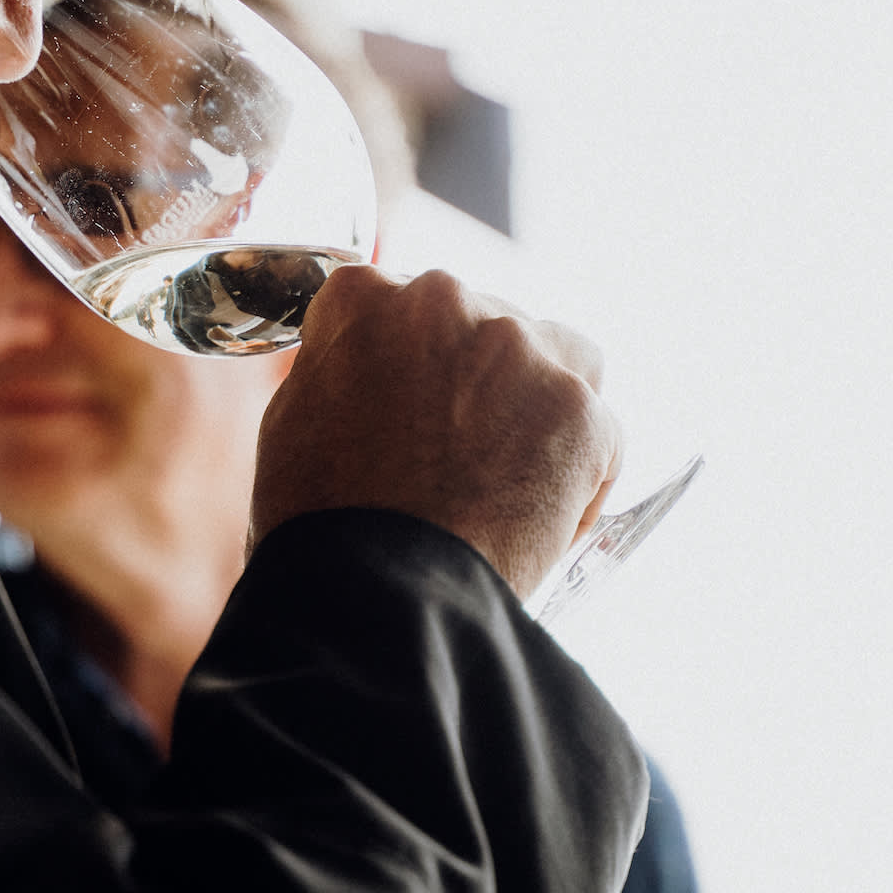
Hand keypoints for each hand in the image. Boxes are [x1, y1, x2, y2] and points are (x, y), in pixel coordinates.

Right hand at [250, 268, 622, 597]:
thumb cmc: (320, 523)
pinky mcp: (580, 410)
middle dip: (476, 380)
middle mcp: (445, 300)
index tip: (408, 407)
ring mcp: (519, 349)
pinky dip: (578, 474)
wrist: (375, 595)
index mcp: (364, 297)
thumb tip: (368, 370)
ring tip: (507, 475)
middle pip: (482, 324)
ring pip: (557, 359)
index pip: (400, 306)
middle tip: (455, 454)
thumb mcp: (293, 421)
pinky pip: (599, 432)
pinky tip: (539, 520)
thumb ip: (340, 370)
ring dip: (539, 404)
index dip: (408, 364)